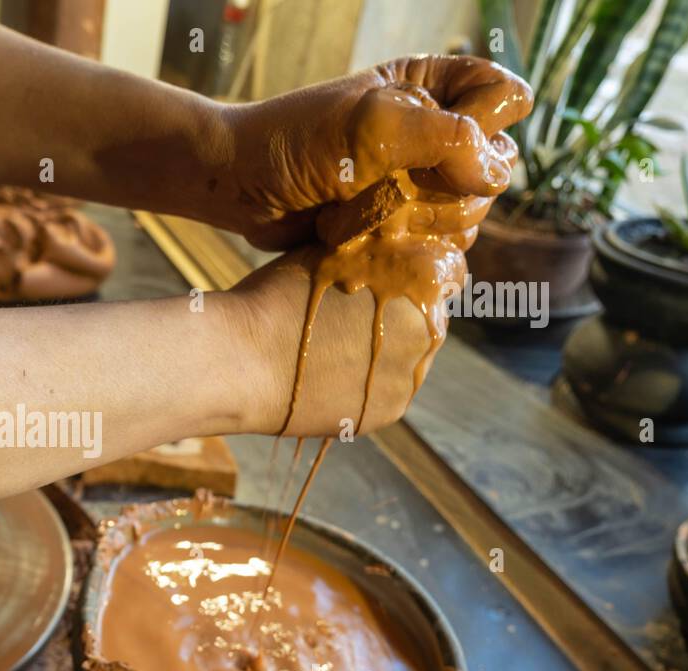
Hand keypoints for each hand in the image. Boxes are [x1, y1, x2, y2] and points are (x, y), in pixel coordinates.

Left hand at [221, 55, 531, 249]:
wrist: (239, 188)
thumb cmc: (294, 142)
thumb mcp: (371, 125)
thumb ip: (445, 138)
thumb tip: (494, 174)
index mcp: (434, 88)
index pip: (506, 99)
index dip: (485, 126)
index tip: (445, 141)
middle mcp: (435, 135)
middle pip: (494, 170)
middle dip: (445, 188)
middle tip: (393, 187)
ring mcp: (419, 185)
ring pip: (468, 217)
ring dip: (419, 223)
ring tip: (365, 213)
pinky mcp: (400, 228)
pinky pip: (436, 249)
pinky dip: (406, 249)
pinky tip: (368, 240)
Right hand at [224, 248, 450, 436]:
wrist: (239, 363)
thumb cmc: (275, 297)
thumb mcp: (330, 251)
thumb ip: (372, 248)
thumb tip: (391, 241)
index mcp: (422, 280)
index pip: (448, 268)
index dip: (419, 268)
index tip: (396, 273)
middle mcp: (430, 330)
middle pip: (431, 314)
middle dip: (404, 310)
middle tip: (357, 311)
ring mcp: (410, 377)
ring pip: (411, 355)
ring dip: (389, 347)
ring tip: (339, 345)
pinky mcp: (387, 412)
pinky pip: (389, 388)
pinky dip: (370, 381)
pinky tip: (333, 372)